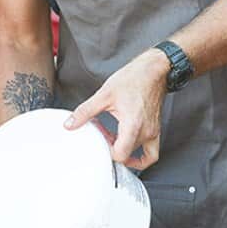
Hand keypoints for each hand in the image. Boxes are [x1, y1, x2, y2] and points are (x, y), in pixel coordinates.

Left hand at [66, 50, 168, 168]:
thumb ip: (85, 112)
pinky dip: (141, 157)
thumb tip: (70, 123)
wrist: (153, 70)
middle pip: (126, 154)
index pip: (120, 154)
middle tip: (103, 133)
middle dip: (111, 146)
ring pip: (136, 152)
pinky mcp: (155, 129)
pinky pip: (152, 153)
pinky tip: (131, 150)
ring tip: (113, 136)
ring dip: (122, 147)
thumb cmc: (134, 79)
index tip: (100, 140)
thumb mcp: (104, 95)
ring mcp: (152, 132)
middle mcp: (145, 131)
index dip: (107, 151)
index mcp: (133, 125)